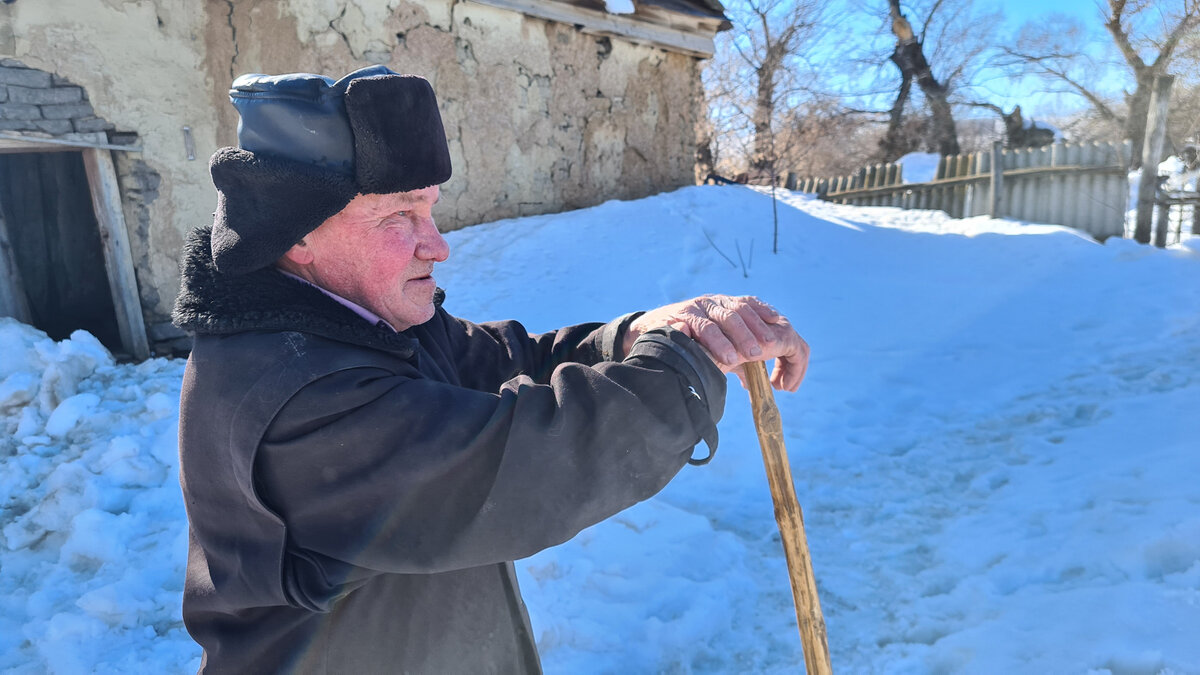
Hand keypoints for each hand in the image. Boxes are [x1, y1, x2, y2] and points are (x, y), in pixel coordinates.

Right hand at [623, 295, 809, 391]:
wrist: (649, 336)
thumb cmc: (688, 344)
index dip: (766, 314)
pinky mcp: (681, 316)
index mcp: (724, 305)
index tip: (780, 327)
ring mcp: (697, 307)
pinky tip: (728, 357)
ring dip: (740, 335)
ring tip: (752, 355)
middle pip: (741, 310)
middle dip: (757, 329)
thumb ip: (738, 358)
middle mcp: (713, 302)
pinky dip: (717, 342)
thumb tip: (764, 382)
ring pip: (725, 316)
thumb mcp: (716, 348)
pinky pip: (703, 327)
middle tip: (770, 348)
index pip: (749, 304)